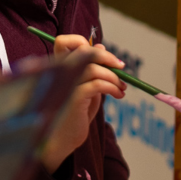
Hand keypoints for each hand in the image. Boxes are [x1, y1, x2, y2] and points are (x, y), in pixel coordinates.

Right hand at [41, 34, 126, 173]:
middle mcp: (60, 72)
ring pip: (93, 68)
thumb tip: (101, 46)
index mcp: (60, 67)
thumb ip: (91, 67)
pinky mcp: (74, 98)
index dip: (84, 43)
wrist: (65, 138)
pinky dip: (112, 87)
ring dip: (113, 77)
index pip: (65, 41)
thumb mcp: (86, 86)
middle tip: (121, 67)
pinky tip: (118, 95)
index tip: (104, 56)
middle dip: (106, 57)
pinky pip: (97, 85)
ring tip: (121, 88)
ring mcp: (65, 85)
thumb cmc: (75, 112)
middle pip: (83, 50)